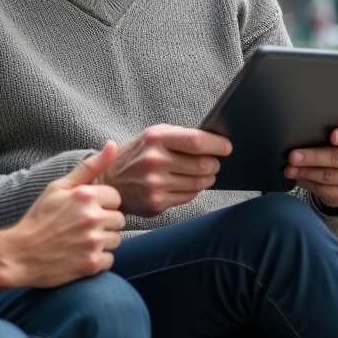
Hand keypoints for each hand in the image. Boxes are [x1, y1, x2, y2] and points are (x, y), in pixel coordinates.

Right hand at [6, 142, 126, 287]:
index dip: (102, 204)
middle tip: (82, 227)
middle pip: (119, 219)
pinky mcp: (92, 264)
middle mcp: (92, 218)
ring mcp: (93, 242)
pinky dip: (98, 260)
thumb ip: (89, 167)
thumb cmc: (39, 218)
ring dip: (103, 242)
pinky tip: (80, 255)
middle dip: (105, 223)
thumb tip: (112, 145)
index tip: (85, 210)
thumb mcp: (58, 187)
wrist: (19, 254)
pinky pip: (110, 259)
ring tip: (80, 241)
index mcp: (86, 195)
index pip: (116, 197)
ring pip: (116, 240)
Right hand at [102, 125, 232, 216]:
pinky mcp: (156, 202)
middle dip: (214, 164)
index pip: (195, 141)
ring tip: (203, 173)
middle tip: (214, 162)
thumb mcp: (153, 135)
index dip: (217, 145)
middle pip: (202, 164)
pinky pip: (189, 197)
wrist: (110, 181)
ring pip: (199, 183)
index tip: (227, 147)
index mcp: (155, 139)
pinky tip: (186, 183)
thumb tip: (214, 139)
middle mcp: (154, 161)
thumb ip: (180, 135)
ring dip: (207, 178)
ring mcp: (155, 184)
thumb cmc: (137, 154)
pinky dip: (194, 190)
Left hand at [285, 125, 337, 207]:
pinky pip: (326, 190)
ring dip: (306, 172)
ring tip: (289, 169)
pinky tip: (298, 178)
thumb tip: (304, 130)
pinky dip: (309, 183)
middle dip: (313, 157)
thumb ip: (330, 129)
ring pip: (330, 176)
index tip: (333, 136)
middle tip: (293, 156)